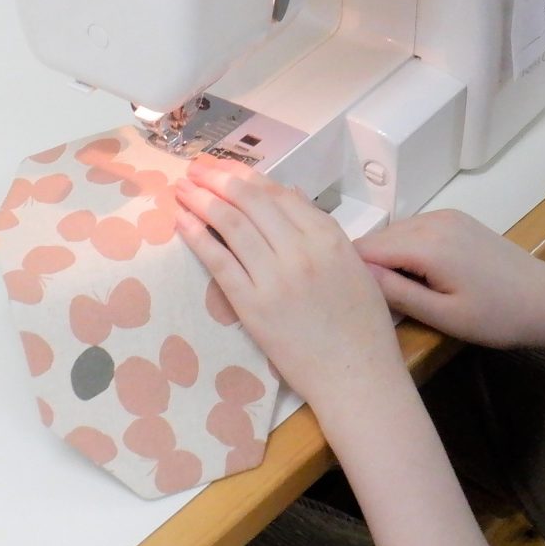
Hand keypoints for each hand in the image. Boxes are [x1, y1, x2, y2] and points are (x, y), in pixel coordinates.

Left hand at [174, 157, 405, 411]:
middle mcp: (302, 250)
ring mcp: (276, 277)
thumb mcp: (354, 266)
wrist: (356, 376)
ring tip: (183, 188)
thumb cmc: (362, 327)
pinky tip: (182, 221)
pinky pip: (220, 262)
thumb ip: (321, 229)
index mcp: (330, 237)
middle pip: (251, 202)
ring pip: (232, 225)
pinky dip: (198, 237)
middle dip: (219, 179)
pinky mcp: (254, 306)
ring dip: (202, 200)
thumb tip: (289, 194)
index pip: (279, 195)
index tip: (226, 169)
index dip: (247, 177)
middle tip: (196, 168)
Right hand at [356, 209, 544, 349]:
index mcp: (426, 244)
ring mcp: (444, 216)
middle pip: (377, 239)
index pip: (365, 250)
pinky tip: (415, 276)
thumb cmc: (497, 316)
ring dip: (386, 259)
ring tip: (391, 292)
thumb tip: (356, 276)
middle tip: (365, 301)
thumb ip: (397, 293)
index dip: (351, 274)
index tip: (345, 299)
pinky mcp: (455, 219)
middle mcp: (431, 220)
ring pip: (394, 234)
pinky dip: (405, 250)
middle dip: (366, 266)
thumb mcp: (443, 316)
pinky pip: (413, 230)